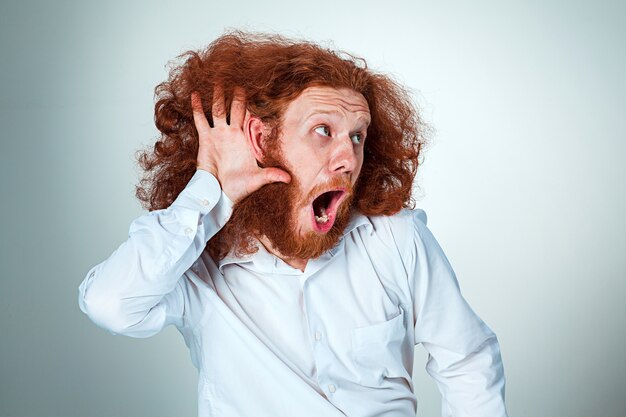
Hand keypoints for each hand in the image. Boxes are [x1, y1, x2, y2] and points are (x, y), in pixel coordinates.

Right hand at [191, 86, 290, 202]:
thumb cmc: (238, 188)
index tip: (260, 89)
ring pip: (218, 109)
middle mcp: (233, 134)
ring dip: (217, 95)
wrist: (219, 195)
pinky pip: (201, 119)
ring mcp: (218, 134)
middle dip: (237, 94)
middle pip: (235, 108)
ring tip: (217, 79)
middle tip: (240, 77)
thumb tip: (288, 178)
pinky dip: (197, 107)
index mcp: (246, 140)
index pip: (251, 117)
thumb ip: (271, 175)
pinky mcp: (206, 138)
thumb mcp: (257, 180)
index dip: (254, 104)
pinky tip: (194, 94)